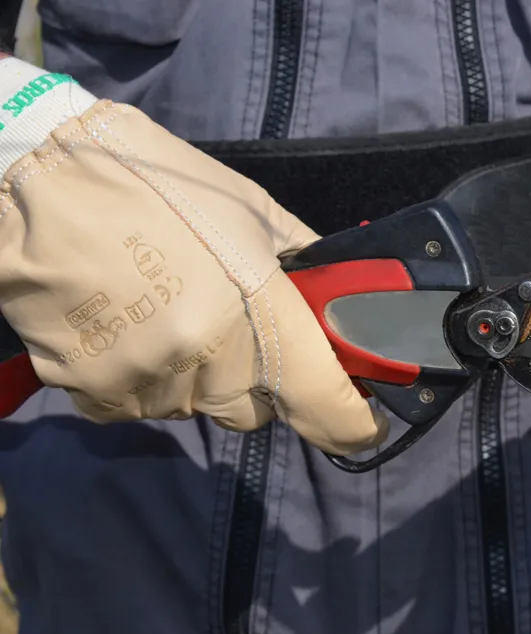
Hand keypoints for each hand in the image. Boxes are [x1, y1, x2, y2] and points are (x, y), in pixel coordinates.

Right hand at [0, 95, 387, 454]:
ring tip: (164, 310)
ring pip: (194, 408)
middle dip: (257, 381)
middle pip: (255, 411)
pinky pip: (138, 406)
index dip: (350, 423)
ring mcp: (150, 382)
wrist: (38, 179)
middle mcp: (212, 360)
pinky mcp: (94, 392)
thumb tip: (335, 294)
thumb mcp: (250, 210)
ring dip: (193, 376)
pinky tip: (125, 327)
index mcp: (263, 313)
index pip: (325, 405)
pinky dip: (142, 380)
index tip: (361, 424)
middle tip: (234, 328)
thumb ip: (302, 262)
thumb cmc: (157, 183)